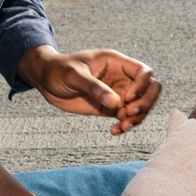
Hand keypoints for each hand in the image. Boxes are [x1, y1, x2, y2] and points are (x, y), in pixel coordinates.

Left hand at [20, 46, 161, 134]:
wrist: (46, 81)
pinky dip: (125, 126)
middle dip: (145, 104)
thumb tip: (116, 103)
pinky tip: (114, 132)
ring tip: (122, 127)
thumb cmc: (59, 70)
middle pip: (150, 90)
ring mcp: (118, 93)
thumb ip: (94, 88)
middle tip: (129, 113)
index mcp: (116, 63)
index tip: (128, 98)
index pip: (144, 72)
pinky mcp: (110, 108)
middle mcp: (121, 78)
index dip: (142, 85)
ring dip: (136, 119)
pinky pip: (126, 118)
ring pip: (140, 107)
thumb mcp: (74, 75)